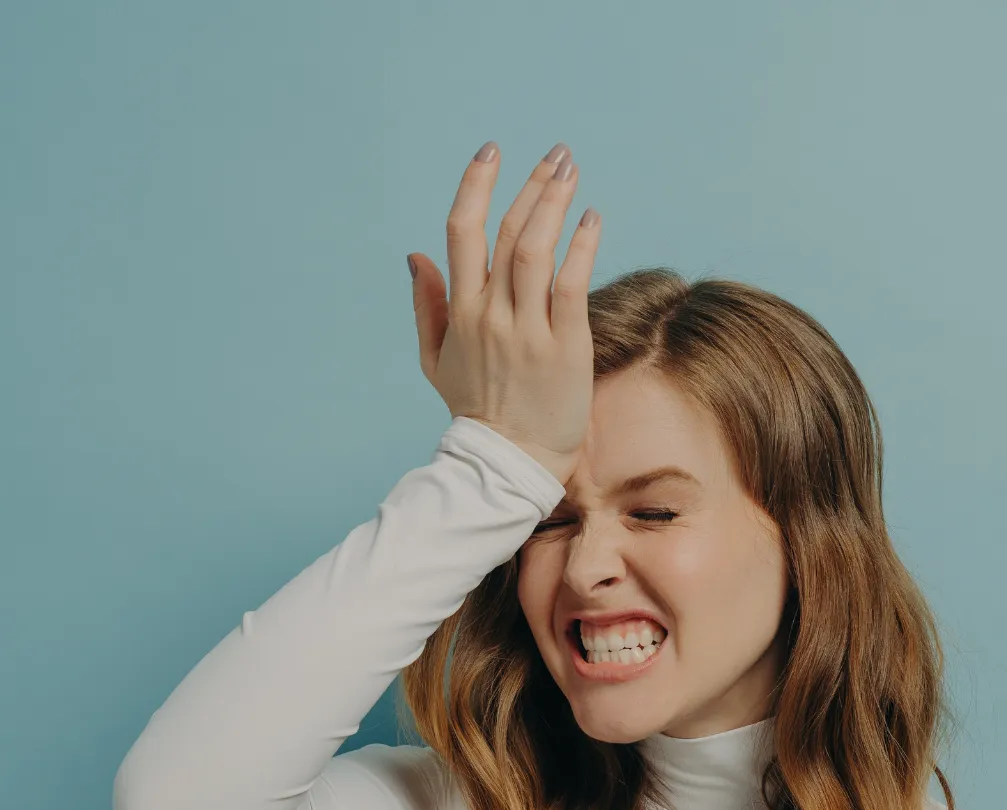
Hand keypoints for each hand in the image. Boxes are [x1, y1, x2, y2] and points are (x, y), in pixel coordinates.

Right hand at [406, 141, 598, 483]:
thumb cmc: (476, 410)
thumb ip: (426, 305)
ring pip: (535, 250)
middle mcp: (491, 314)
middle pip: (507, 231)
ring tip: (571, 171)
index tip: (491, 151)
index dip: (475, 185)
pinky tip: (592, 219)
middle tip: (556, 153)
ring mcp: (527, 330)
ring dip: (554, 203)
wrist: (508, 461)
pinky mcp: (564, 346)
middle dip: (532, 185)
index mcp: (461, 312)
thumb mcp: (436, 359)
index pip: (461, 232)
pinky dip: (582, 246)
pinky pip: (571, 285)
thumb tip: (414, 255)